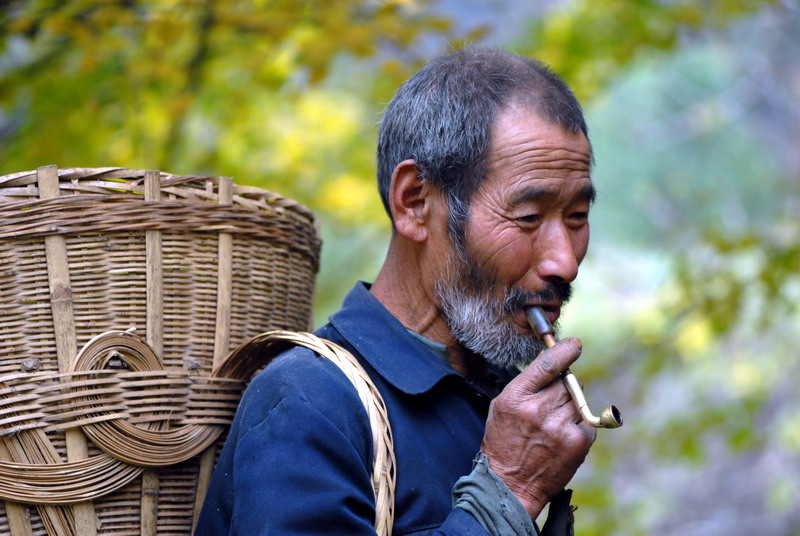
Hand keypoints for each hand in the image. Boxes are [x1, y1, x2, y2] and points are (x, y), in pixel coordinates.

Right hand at [481, 337, 595, 518]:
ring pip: (578, 399)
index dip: (563, 351)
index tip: (574, 344)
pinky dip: (578, 424)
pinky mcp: (577, 443)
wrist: (510, 485)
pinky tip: (562, 436)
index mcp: (516, 398)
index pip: (547, 366)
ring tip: (553, 423)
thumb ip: (527, 383)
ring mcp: (560, 428)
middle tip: (551, 403)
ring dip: (570, 406)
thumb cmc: (504, 441)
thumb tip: (553, 359)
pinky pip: (587, 420)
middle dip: (564, 386)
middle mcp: (539, 411)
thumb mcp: (503, 406)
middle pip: (567, 381)